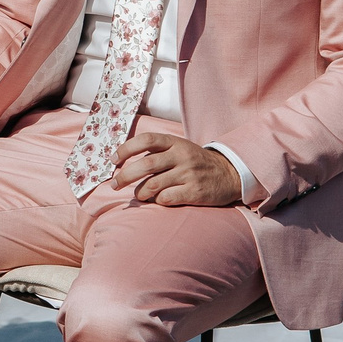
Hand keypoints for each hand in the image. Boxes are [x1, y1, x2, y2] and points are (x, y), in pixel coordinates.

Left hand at [110, 133, 245, 206]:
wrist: (229, 174)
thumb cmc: (196, 162)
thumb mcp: (179, 148)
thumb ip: (157, 152)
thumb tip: (125, 162)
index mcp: (175, 142)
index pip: (146, 140)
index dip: (126, 149)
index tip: (113, 160)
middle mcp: (181, 156)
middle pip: (145, 165)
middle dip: (124, 176)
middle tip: (115, 185)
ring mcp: (188, 174)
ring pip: (153, 185)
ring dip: (140, 192)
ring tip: (139, 195)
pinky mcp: (194, 192)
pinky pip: (166, 199)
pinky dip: (157, 201)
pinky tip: (158, 200)